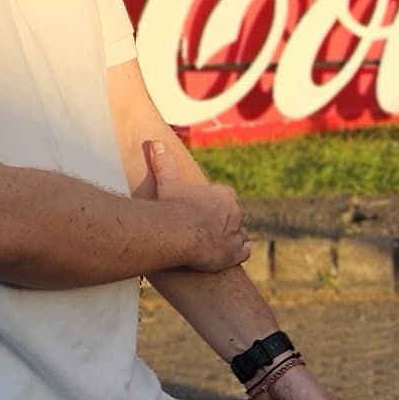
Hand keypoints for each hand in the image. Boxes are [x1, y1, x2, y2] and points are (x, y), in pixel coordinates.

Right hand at [138, 134, 246, 272]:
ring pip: (240, 234)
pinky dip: (235, 254)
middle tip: (207, 230)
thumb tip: (155, 143)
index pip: (226, 198)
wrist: (180, 233)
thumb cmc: (174, 207)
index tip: (203, 211)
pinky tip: (223, 257)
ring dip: (231, 238)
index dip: (215, 205)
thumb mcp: (167, 183)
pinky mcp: (237, 253)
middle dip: (224, 222)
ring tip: (215, 245)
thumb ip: (164, 163)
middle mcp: (236, 212)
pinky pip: (243, 253)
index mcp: (224, 194)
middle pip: (234, 216)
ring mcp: (238, 233)